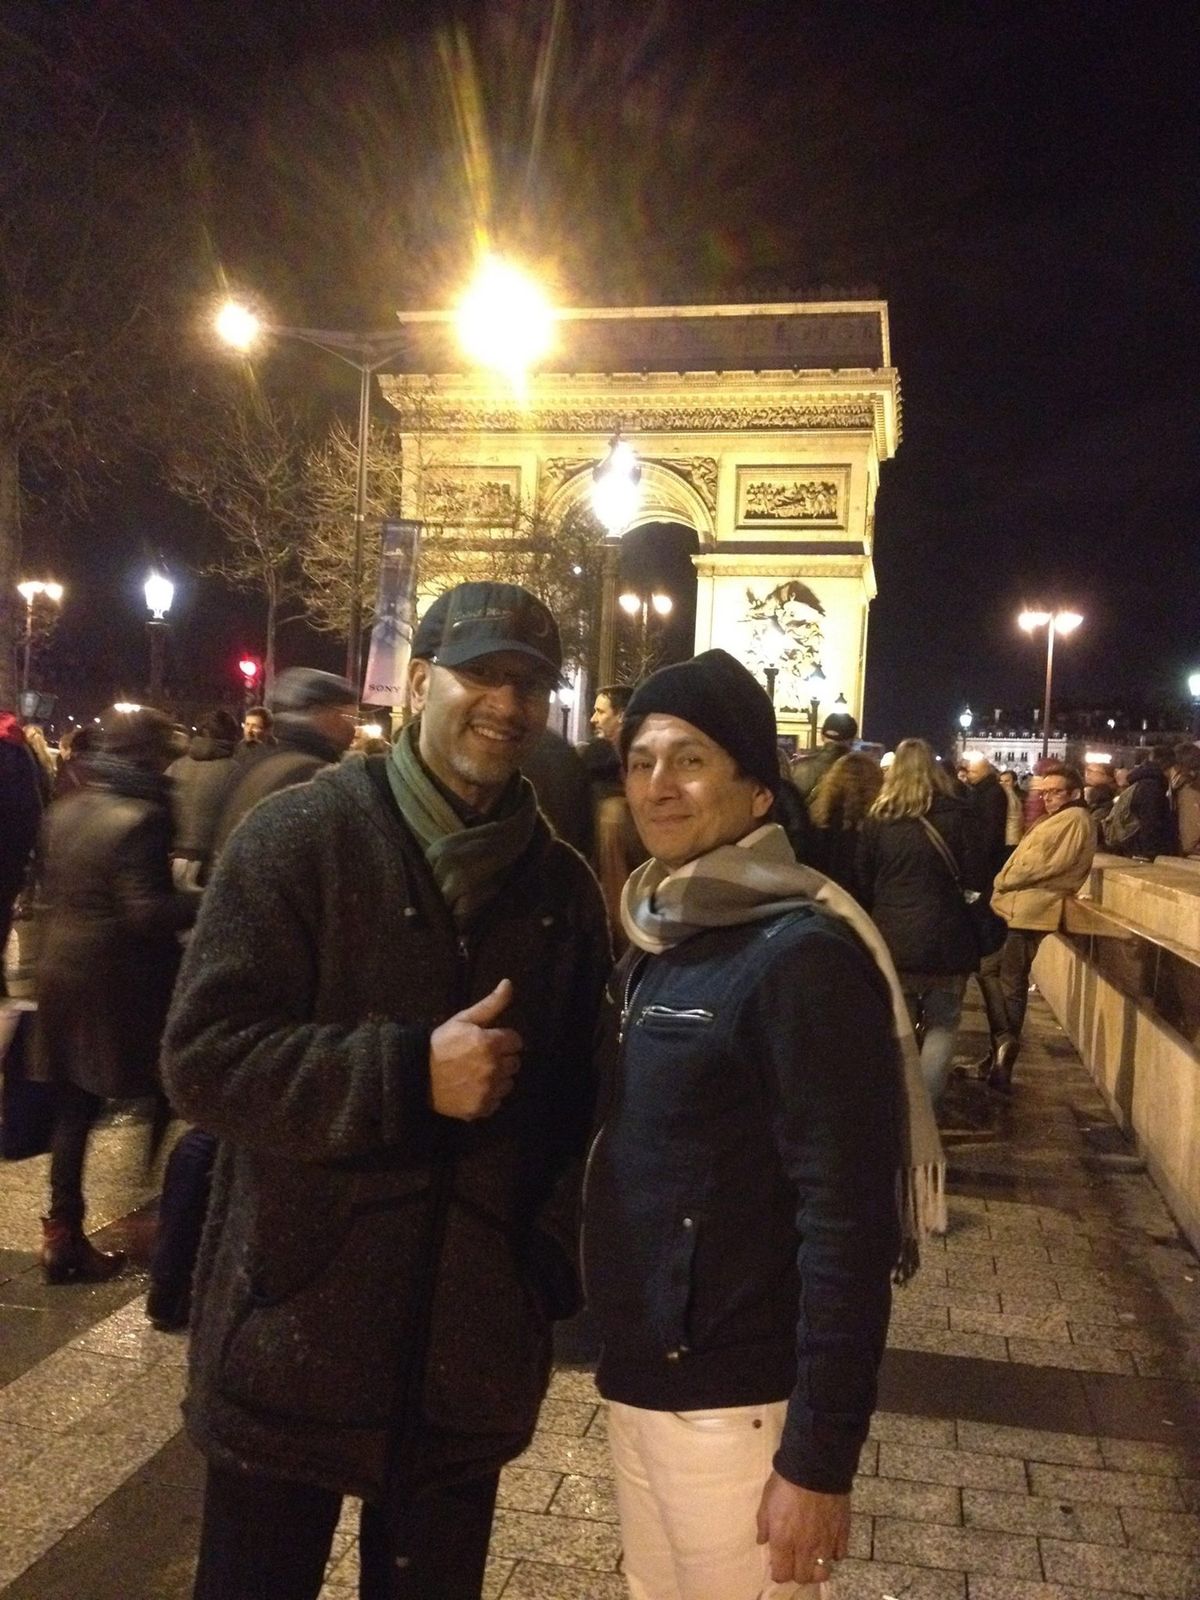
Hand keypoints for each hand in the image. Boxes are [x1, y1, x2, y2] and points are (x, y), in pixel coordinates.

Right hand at [429, 979, 522, 1120]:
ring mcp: (487, 1090)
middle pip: (515, 1063)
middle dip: (503, 1058)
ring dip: (498, 1078)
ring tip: (478, 1073)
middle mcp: (493, 1068)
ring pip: (508, 1083)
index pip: (516, 1041)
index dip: (504, 1040)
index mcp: (490, 1043)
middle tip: (483, 1057)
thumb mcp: (463, 1019)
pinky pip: (497, 1101)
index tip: (490, 1041)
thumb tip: (509, 983)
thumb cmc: (441, 1044)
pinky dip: (489, 1096)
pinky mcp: (481, 1108)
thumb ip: (491, 1003)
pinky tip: (473, 1088)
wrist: (417, 1075)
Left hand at [755, 1473, 849, 1585]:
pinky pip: (840, 1555)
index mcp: (784, 1541)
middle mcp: (805, 1548)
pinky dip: (833, 1553)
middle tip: (796, 1559)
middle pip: (804, 1577)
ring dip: (816, 1567)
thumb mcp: (766, 1501)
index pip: (782, 1574)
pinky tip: (828, 1542)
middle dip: (798, 1572)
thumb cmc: (785, 1482)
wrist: (815, 1466)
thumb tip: (762, 1541)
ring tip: (813, 1556)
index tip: (778, 1563)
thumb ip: (764, 1525)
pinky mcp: (842, 1533)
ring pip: (823, 1572)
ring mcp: (826, 1542)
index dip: (779, 1572)